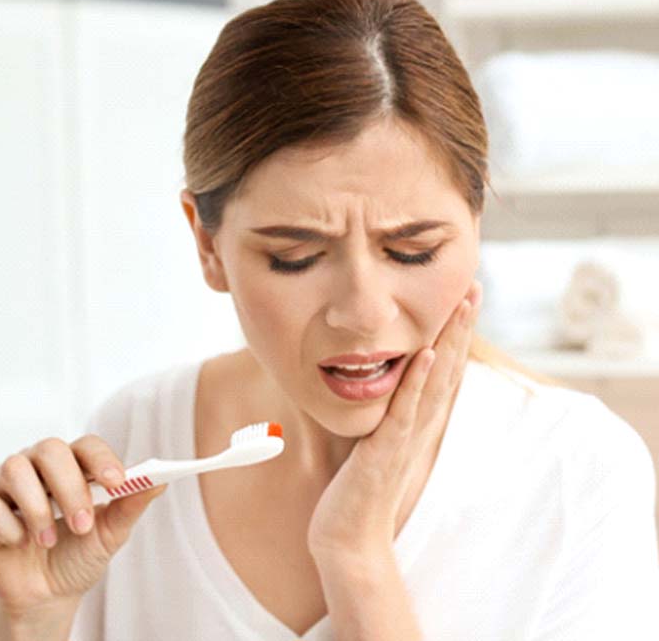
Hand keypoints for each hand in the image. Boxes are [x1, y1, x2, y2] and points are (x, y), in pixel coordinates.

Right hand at [0, 435, 166, 617]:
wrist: (44, 595)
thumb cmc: (79, 554)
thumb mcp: (111, 534)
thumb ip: (131, 505)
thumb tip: (161, 480)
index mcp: (75, 465)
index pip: (87, 445)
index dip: (102, 460)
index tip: (118, 482)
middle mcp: (40, 465)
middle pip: (51, 449)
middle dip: (70, 487)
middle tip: (82, 524)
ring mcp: (8, 481)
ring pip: (16, 467)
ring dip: (37, 507)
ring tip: (48, 540)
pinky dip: (6, 523)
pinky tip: (18, 542)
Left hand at [307, 279, 482, 559]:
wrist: (350, 538)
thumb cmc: (363, 490)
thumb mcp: (382, 441)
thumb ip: (392, 414)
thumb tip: (391, 387)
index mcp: (419, 420)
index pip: (444, 368)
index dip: (456, 332)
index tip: (463, 296)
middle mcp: (421, 425)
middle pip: (448, 366)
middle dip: (460, 325)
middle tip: (474, 285)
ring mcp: (406, 437)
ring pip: (434, 381)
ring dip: (449, 341)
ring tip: (462, 304)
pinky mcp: (385, 451)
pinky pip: (404, 411)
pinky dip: (418, 381)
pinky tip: (426, 352)